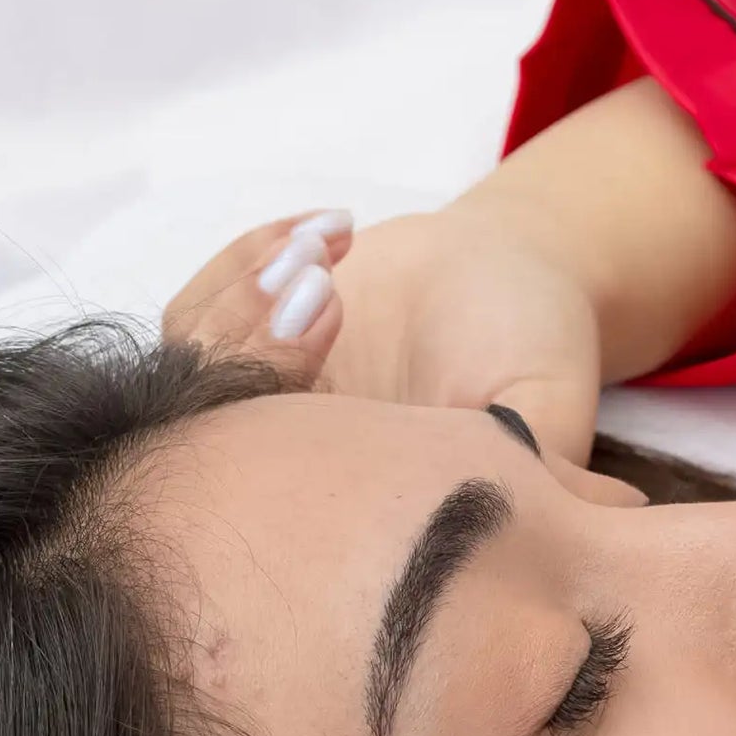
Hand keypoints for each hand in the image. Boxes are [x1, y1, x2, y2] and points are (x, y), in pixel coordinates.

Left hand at [163, 202, 605, 466]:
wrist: (508, 272)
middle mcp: (294, 458)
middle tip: (319, 276)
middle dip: (244, 334)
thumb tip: (486, 499)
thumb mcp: (544, 404)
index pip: (270, 483)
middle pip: (207, 421)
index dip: (270, 395)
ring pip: (192, 362)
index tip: (327, 316)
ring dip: (240, 292)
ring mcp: (264, 397)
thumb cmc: (534, 344)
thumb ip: (524, 455)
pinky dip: (242, 260)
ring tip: (322, 246)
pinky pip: (198, 312)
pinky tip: (321, 236)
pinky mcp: (247, 342)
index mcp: (355, 495)